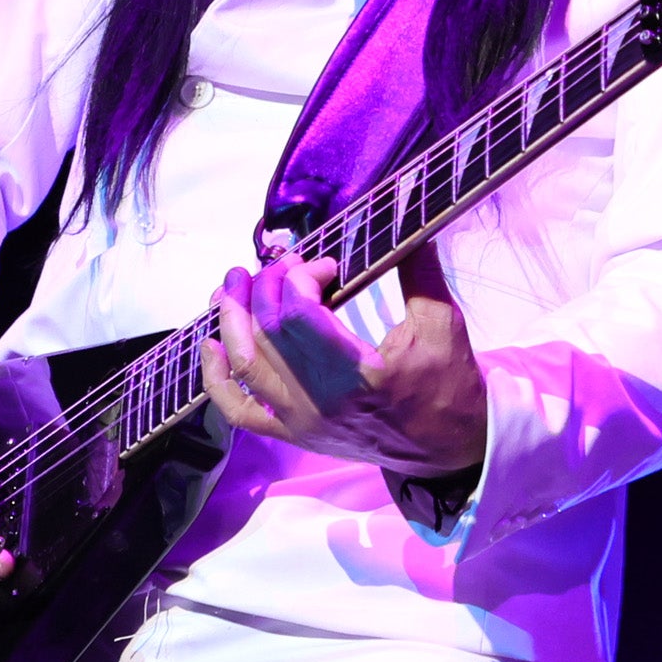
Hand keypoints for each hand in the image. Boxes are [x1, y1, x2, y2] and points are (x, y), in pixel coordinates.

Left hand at [202, 252, 486, 476]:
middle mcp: (321, 402)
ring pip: (246, 365)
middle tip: (280, 263)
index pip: (299, 316)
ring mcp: (301, 422)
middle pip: (267, 333)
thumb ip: (418, 269)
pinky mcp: (294, 435)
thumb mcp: (443, 323)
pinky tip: (212, 345)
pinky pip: (239, 412)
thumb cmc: (448, 385)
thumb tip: (405, 214)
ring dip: (231, 319)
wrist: (447, 448)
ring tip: (232, 285)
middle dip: (265, 286)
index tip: (324, 262)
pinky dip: (216, 378)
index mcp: (358, 375)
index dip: (299, 277)